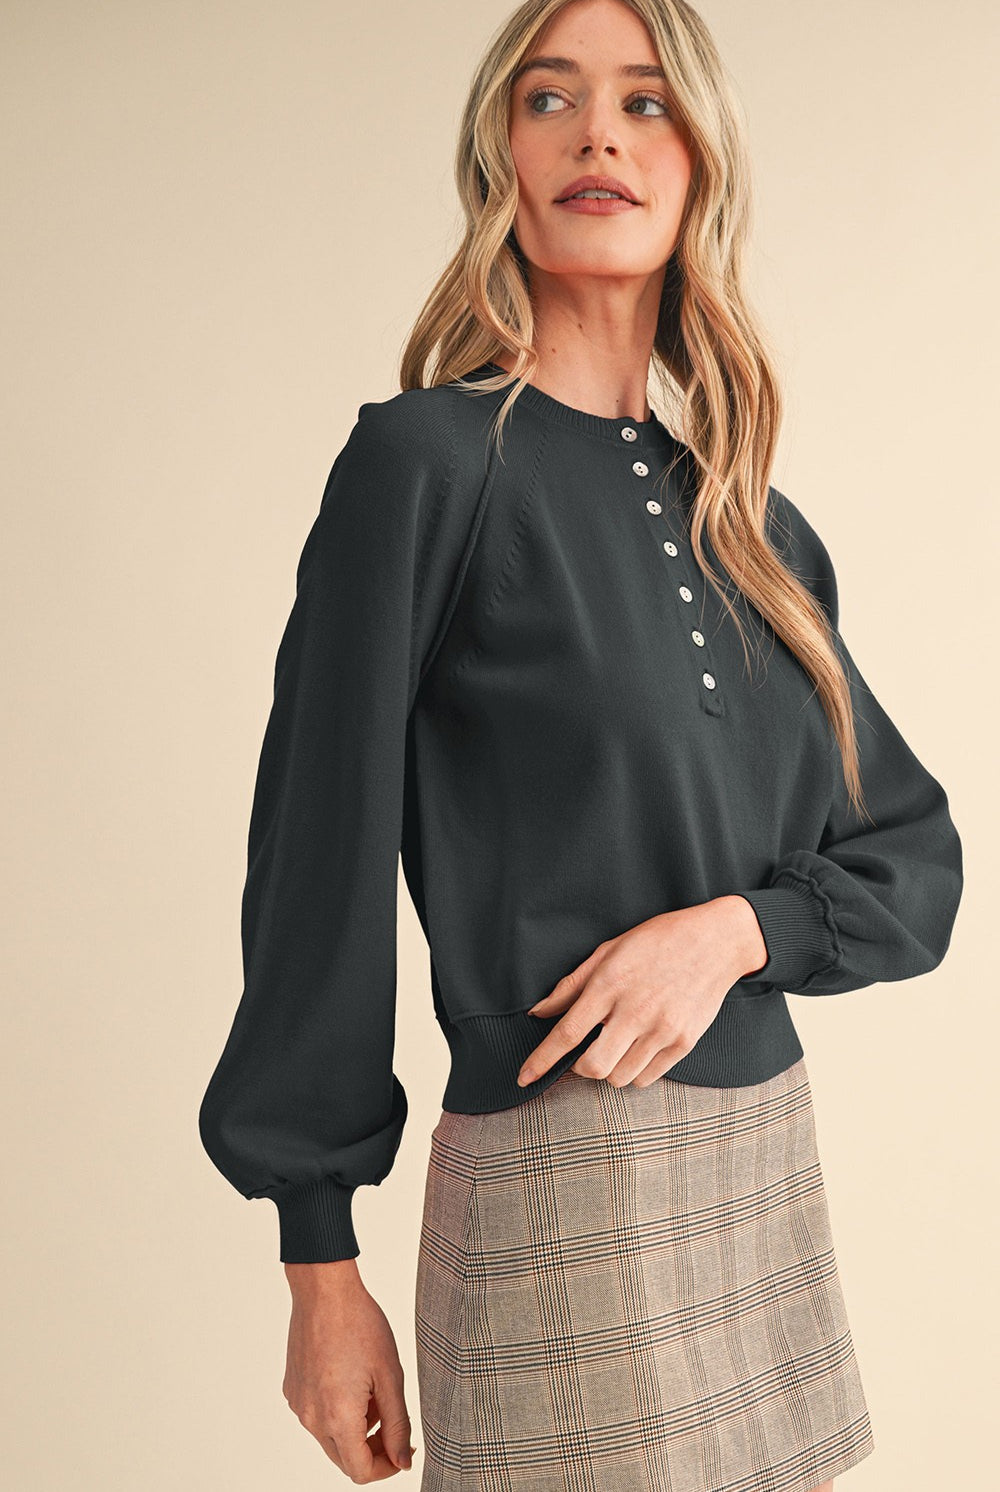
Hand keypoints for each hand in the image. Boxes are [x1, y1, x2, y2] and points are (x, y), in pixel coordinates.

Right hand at [282, 1260, 415, 1478]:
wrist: (324, 1291)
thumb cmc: (360, 1325)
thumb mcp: (390, 1376)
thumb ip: (398, 1425)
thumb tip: (403, 1462)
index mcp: (338, 1418)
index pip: (360, 1471)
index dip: (386, 1467)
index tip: (403, 1449)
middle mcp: (311, 1418)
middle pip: (344, 1458)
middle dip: (372, 1449)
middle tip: (394, 1421)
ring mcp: (298, 1404)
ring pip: (330, 1437)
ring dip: (355, 1428)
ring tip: (372, 1390)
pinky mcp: (292, 1389)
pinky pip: (317, 1415)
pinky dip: (337, 1410)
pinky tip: (351, 1378)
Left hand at [516, 895, 767, 1089]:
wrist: (716, 941)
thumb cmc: (657, 941)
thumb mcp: (609, 950)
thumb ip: (572, 985)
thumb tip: (539, 1012)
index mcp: (610, 985)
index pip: (567, 1034)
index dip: (541, 1060)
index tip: (523, 1078)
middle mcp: (635, 1011)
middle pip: (593, 1067)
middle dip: (579, 1069)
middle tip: (584, 1053)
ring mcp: (662, 1030)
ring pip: (620, 1077)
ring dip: (609, 1070)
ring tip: (616, 1044)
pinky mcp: (684, 1043)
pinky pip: (647, 1078)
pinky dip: (634, 1072)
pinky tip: (637, 1048)